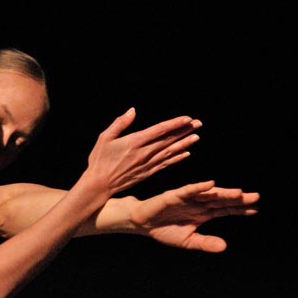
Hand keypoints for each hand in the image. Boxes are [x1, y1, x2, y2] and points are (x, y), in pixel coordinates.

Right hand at [87, 108, 201, 196]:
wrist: (99, 186)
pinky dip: (177, 158)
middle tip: (198, 123)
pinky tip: (186, 153)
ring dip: (184, 144)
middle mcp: (144, 153)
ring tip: (197, 136)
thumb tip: (132, 111)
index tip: (187, 118)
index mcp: (134, 142)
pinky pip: (165, 164)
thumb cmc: (99, 161)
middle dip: (184, 131)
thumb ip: (119, 123)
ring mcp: (147, 165)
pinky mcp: (147, 173)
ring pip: (170, 152)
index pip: (159, 130)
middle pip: (168, 140)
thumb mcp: (104, 138)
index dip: (174, 123)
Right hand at [127, 180, 259, 251]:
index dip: (239, 210)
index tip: (255, 210)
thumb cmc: (165, 230)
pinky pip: (189, 190)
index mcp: (203, 213)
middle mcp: (199, 203)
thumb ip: (205, 243)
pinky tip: (210, 185)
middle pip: (222, 200)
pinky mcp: (175, 196)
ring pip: (209, 194)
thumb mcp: (187, 241)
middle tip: (255, 197)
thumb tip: (224, 247)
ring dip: (223, 192)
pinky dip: (199, 187)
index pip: (225, 210)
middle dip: (238, 199)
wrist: (142, 223)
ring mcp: (188, 198)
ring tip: (238, 193)